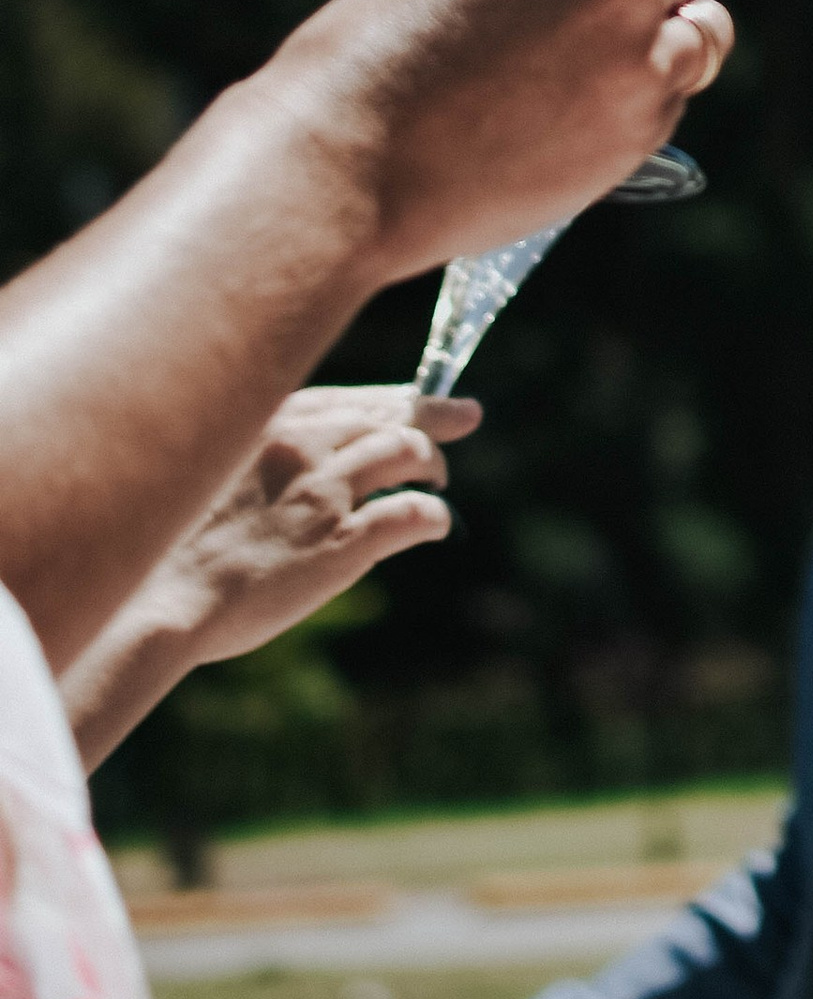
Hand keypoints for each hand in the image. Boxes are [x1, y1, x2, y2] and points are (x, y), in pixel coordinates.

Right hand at [62, 387, 480, 764]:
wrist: (159, 602)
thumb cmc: (174, 551)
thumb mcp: (215, 479)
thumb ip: (266, 460)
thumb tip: (315, 463)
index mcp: (268, 423)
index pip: (350, 398)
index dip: (393, 397)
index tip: (424, 396)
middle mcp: (303, 444)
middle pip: (389, 416)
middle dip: (432, 417)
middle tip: (466, 417)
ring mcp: (326, 490)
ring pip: (409, 452)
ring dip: (433, 466)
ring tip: (439, 482)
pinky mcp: (344, 540)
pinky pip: (413, 512)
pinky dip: (433, 516)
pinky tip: (436, 527)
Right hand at [260, 0, 734, 284]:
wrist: (347, 167)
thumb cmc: (377, 54)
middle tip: (589, 6)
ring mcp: (645, 59)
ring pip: (703, 32)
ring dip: (666, 39)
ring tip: (598, 60)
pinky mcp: (642, 134)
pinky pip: (672, 100)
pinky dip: (641, 101)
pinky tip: (573, 115)